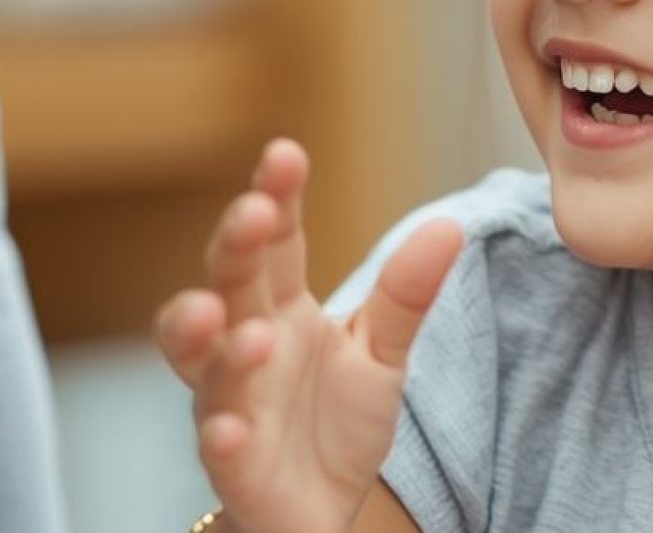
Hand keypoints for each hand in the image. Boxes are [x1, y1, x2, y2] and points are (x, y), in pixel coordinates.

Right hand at [156, 139, 463, 532]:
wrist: (318, 512)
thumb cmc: (334, 425)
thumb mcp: (382, 354)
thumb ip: (405, 294)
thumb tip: (447, 226)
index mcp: (281, 308)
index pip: (274, 241)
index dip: (274, 198)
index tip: (286, 154)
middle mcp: (244, 345)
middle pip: (227, 285)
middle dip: (233, 247)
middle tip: (253, 212)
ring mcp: (231, 403)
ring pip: (204, 365)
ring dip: (217, 343)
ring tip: (250, 331)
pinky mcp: (233, 464)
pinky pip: (216, 447)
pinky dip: (220, 434)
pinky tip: (231, 427)